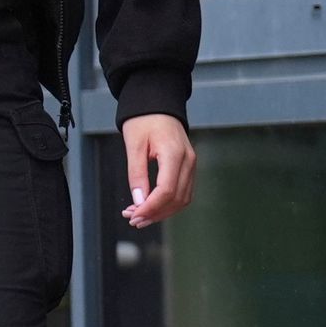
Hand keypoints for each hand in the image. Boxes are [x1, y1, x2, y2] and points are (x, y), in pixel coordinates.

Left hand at [120, 114, 196, 228]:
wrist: (158, 107)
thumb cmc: (144, 122)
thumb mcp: (134, 146)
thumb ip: (136, 174)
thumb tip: (138, 201)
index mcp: (175, 154)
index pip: (167, 190)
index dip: (151, 207)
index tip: (134, 215)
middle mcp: (189, 161)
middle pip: (177, 198)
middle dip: (155, 213)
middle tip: (133, 220)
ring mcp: (192, 165)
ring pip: (182, 199)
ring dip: (162, 211)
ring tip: (139, 216)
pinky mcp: (189, 168)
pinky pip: (182, 192)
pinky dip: (168, 203)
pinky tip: (151, 207)